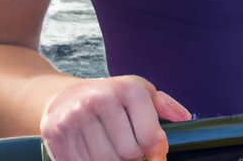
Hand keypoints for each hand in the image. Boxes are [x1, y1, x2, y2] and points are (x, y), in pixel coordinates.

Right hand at [41, 75, 190, 160]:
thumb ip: (163, 105)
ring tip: (114, 152)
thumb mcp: (139, 92)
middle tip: (131, 152)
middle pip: (129, 154)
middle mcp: (101, 100)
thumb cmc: (111, 97)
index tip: (156, 157)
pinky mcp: (58, 136)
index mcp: (128, 89)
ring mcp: (77, 118)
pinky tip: (95, 154)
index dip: (157, 154)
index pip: (151, 136)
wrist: (65, 98)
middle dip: (134, 159)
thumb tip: (184, 118)